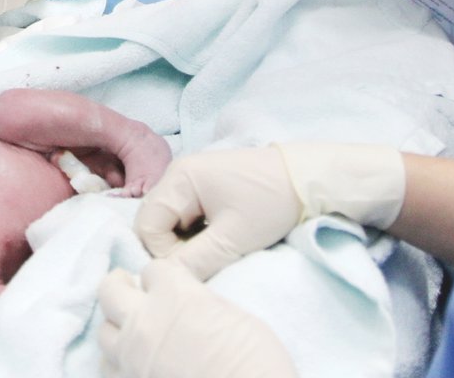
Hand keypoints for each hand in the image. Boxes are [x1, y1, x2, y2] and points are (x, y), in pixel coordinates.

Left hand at [98, 262, 294, 377]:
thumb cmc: (258, 361)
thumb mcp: (235, 316)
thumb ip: (201, 303)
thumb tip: (191, 305)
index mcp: (174, 295)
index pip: (151, 270)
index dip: (161, 278)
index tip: (168, 286)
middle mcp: (145, 322)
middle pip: (110, 291)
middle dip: (120, 287)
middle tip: (128, 290)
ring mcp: (133, 358)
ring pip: (104, 333)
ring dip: (117, 329)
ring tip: (132, 333)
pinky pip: (109, 370)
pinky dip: (119, 365)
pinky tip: (134, 366)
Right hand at [135, 142, 405, 279]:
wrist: (307, 179)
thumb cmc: (271, 204)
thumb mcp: (233, 238)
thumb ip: (194, 261)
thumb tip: (164, 280)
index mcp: (179, 178)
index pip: (146, 226)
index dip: (164, 253)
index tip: (197, 264)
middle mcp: (176, 174)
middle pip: (152, 222)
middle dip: (171, 248)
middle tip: (205, 259)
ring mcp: (189, 179)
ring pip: (167, 221)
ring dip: (183, 242)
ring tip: (215, 249)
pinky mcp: (202, 187)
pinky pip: (182, 216)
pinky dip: (193, 234)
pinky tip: (218, 238)